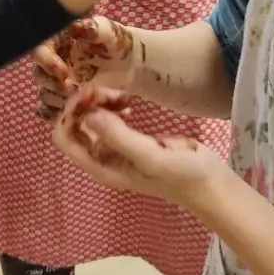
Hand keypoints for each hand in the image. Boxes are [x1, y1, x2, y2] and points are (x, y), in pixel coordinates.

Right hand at [32, 18, 137, 120]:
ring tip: (86, 105)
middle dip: (55, 87)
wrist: (130, 64)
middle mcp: (52, 65)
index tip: (64, 74)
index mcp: (56, 44)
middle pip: (40, 77)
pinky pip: (56, 114)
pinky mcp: (66, 103)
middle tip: (74, 92)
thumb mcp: (108, 32)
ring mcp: (58, 86)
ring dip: (62, 103)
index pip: (39, 52)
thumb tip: (73, 27)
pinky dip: (66, 118)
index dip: (47, 64)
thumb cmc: (116, 42)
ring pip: (47, 98)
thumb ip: (92, 29)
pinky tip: (85, 117)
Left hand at [51, 86, 231, 209]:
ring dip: (98, 103)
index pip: (64, 138)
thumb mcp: (150, 157)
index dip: (70, 113)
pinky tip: (128, 102)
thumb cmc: (182, 175)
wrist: (209, 184)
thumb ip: (119, 138)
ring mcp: (113, 149)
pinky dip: (111, 106)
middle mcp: (101, 158)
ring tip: (122, 95)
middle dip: (84, 104)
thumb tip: (88, 114)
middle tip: (109, 91)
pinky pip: (106, 118)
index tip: (90, 95)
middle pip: (73, 125)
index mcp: (100, 167)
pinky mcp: (127, 139)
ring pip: (89, 118)